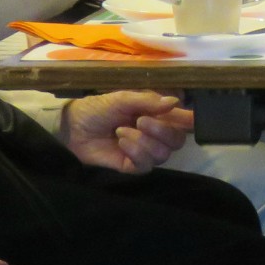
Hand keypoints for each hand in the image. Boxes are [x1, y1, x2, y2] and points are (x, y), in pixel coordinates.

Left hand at [61, 90, 195, 175]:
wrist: (73, 127)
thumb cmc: (98, 108)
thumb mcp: (122, 99)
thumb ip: (148, 101)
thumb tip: (175, 102)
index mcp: (157, 115)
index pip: (183, 120)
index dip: (191, 121)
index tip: (189, 120)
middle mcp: (155, 134)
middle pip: (178, 140)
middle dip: (163, 131)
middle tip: (141, 121)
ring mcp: (144, 151)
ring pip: (163, 154)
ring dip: (143, 141)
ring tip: (122, 131)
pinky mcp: (132, 166)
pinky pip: (146, 164)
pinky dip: (136, 151)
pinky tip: (122, 142)